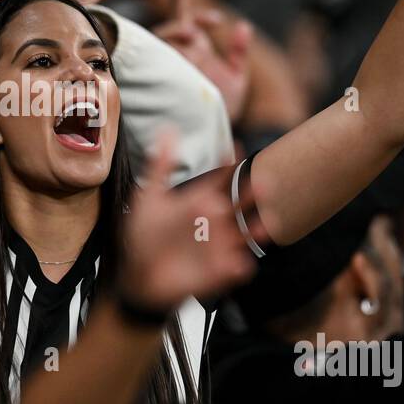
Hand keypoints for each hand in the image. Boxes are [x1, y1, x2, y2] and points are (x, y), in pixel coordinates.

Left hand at [118, 130, 265, 311]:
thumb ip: (160, 167)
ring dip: (256, 231)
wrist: (138, 274)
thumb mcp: (150, 198)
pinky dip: (238, 267)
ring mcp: (217, 246)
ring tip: (265, 227)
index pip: (220, 180)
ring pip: (244, 235)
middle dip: (252, 195)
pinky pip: (234, 269)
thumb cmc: (144, 235)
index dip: (227, 165)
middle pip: (239, 205)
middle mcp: (213, 222)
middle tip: (263, 183)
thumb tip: (168, 129)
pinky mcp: (216, 271)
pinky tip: (239, 264)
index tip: (236, 148)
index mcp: (199, 202)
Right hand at [153, 0, 251, 123]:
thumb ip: (239, 51)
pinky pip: (152, 62)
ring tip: (189, 40)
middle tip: (195, 32)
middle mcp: (179, 53)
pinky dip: (160, 54)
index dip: (200, 15)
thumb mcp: (237, 77)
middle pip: (172, 28)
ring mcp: (168, 65)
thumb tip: (243, 25)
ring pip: (160, 42)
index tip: (218, 20)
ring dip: (173, 37)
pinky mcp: (159, 79)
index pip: (189, 19)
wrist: (215, 132)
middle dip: (182, 26)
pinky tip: (173, 56)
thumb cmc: (224, 105)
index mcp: (196, 47)